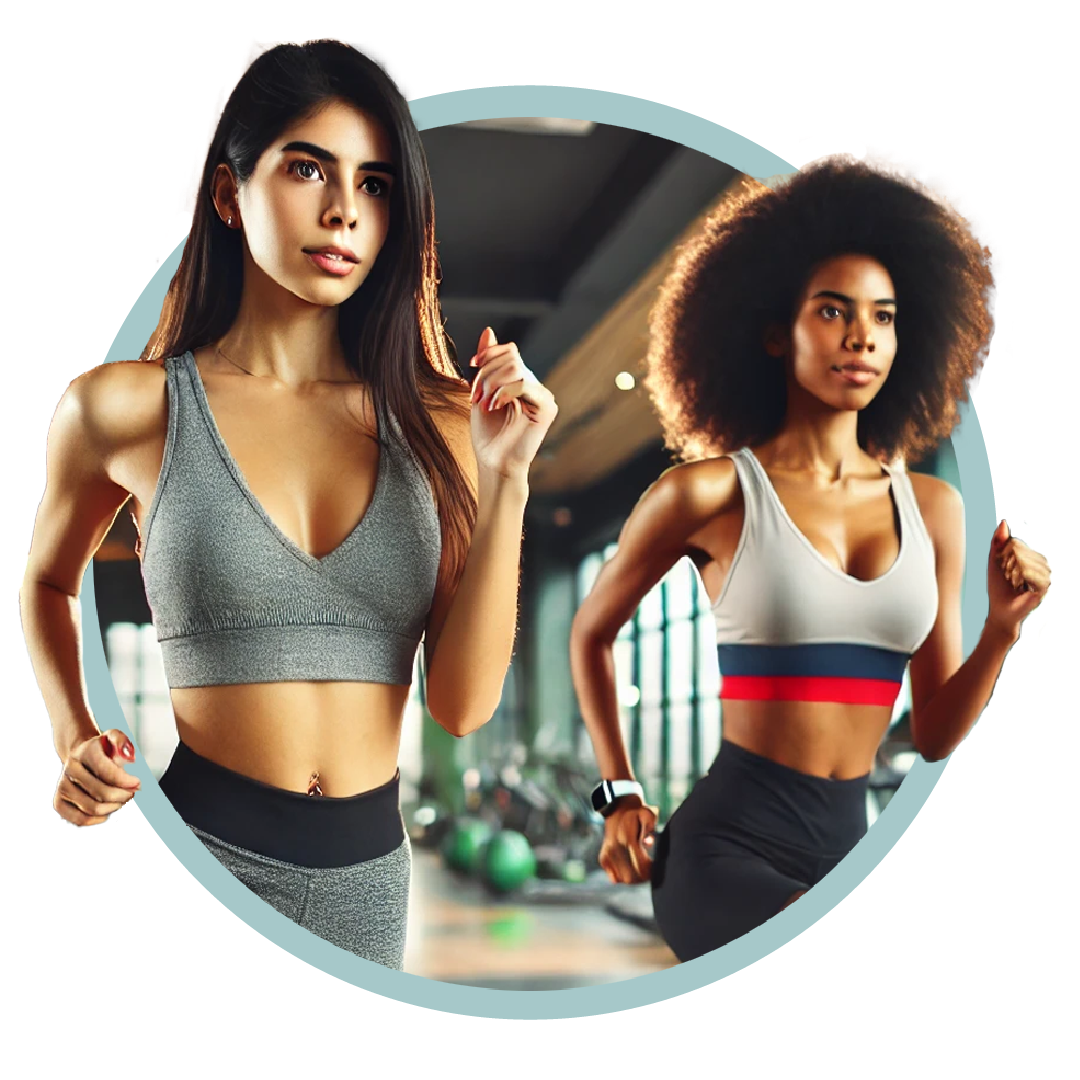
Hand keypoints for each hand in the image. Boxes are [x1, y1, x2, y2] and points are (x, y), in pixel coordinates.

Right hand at [53, 730, 139, 828]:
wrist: (79, 757)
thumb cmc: (102, 750)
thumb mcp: (113, 737)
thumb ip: (122, 742)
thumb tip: (130, 758)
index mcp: (85, 752)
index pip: (107, 772)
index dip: (126, 781)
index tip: (138, 783)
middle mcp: (70, 770)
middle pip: (102, 793)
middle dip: (123, 796)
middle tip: (131, 793)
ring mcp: (62, 788)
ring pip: (93, 808)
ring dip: (114, 807)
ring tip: (121, 800)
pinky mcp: (59, 804)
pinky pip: (82, 820)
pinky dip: (100, 818)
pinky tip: (108, 809)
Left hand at [468, 327, 557, 478]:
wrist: (494, 464)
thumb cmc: (488, 435)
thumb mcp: (481, 392)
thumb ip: (487, 363)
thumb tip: (489, 330)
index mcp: (519, 382)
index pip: (509, 351)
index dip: (489, 353)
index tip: (472, 364)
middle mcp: (533, 386)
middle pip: (511, 357)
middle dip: (487, 373)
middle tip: (476, 396)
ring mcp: (542, 396)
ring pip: (516, 368)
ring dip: (492, 383)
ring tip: (484, 404)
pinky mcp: (547, 408)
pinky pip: (525, 384)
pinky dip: (505, 392)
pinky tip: (495, 406)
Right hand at [598, 798, 657, 883]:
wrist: (618, 809)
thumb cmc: (638, 812)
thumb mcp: (648, 814)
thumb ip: (649, 828)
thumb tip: (648, 843)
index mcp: (627, 838)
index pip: (640, 866)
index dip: (651, 870)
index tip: (656, 865)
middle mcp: (614, 848)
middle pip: (631, 877)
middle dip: (644, 877)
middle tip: (651, 869)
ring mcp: (607, 854)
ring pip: (623, 879)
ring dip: (635, 878)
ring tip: (642, 869)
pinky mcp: (603, 858)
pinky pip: (615, 878)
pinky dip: (624, 877)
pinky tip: (631, 868)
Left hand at [986, 518, 1050, 638]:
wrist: (1000, 610)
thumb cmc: (999, 586)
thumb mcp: (994, 562)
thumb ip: (998, 543)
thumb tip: (1003, 521)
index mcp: (1031, 557)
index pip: (1016, 543)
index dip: (1004, 554)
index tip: (1002, 566)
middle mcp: (1041, 565)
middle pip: (1022, 551)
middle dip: (1008, 563)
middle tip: (1007, 575)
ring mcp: (1045, 576)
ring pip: (1029, 562)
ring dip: (1014, 571)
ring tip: (1012, 580)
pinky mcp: (1046, 588)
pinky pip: (1037, 576)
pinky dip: (1024, 578)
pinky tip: (1019, 584)